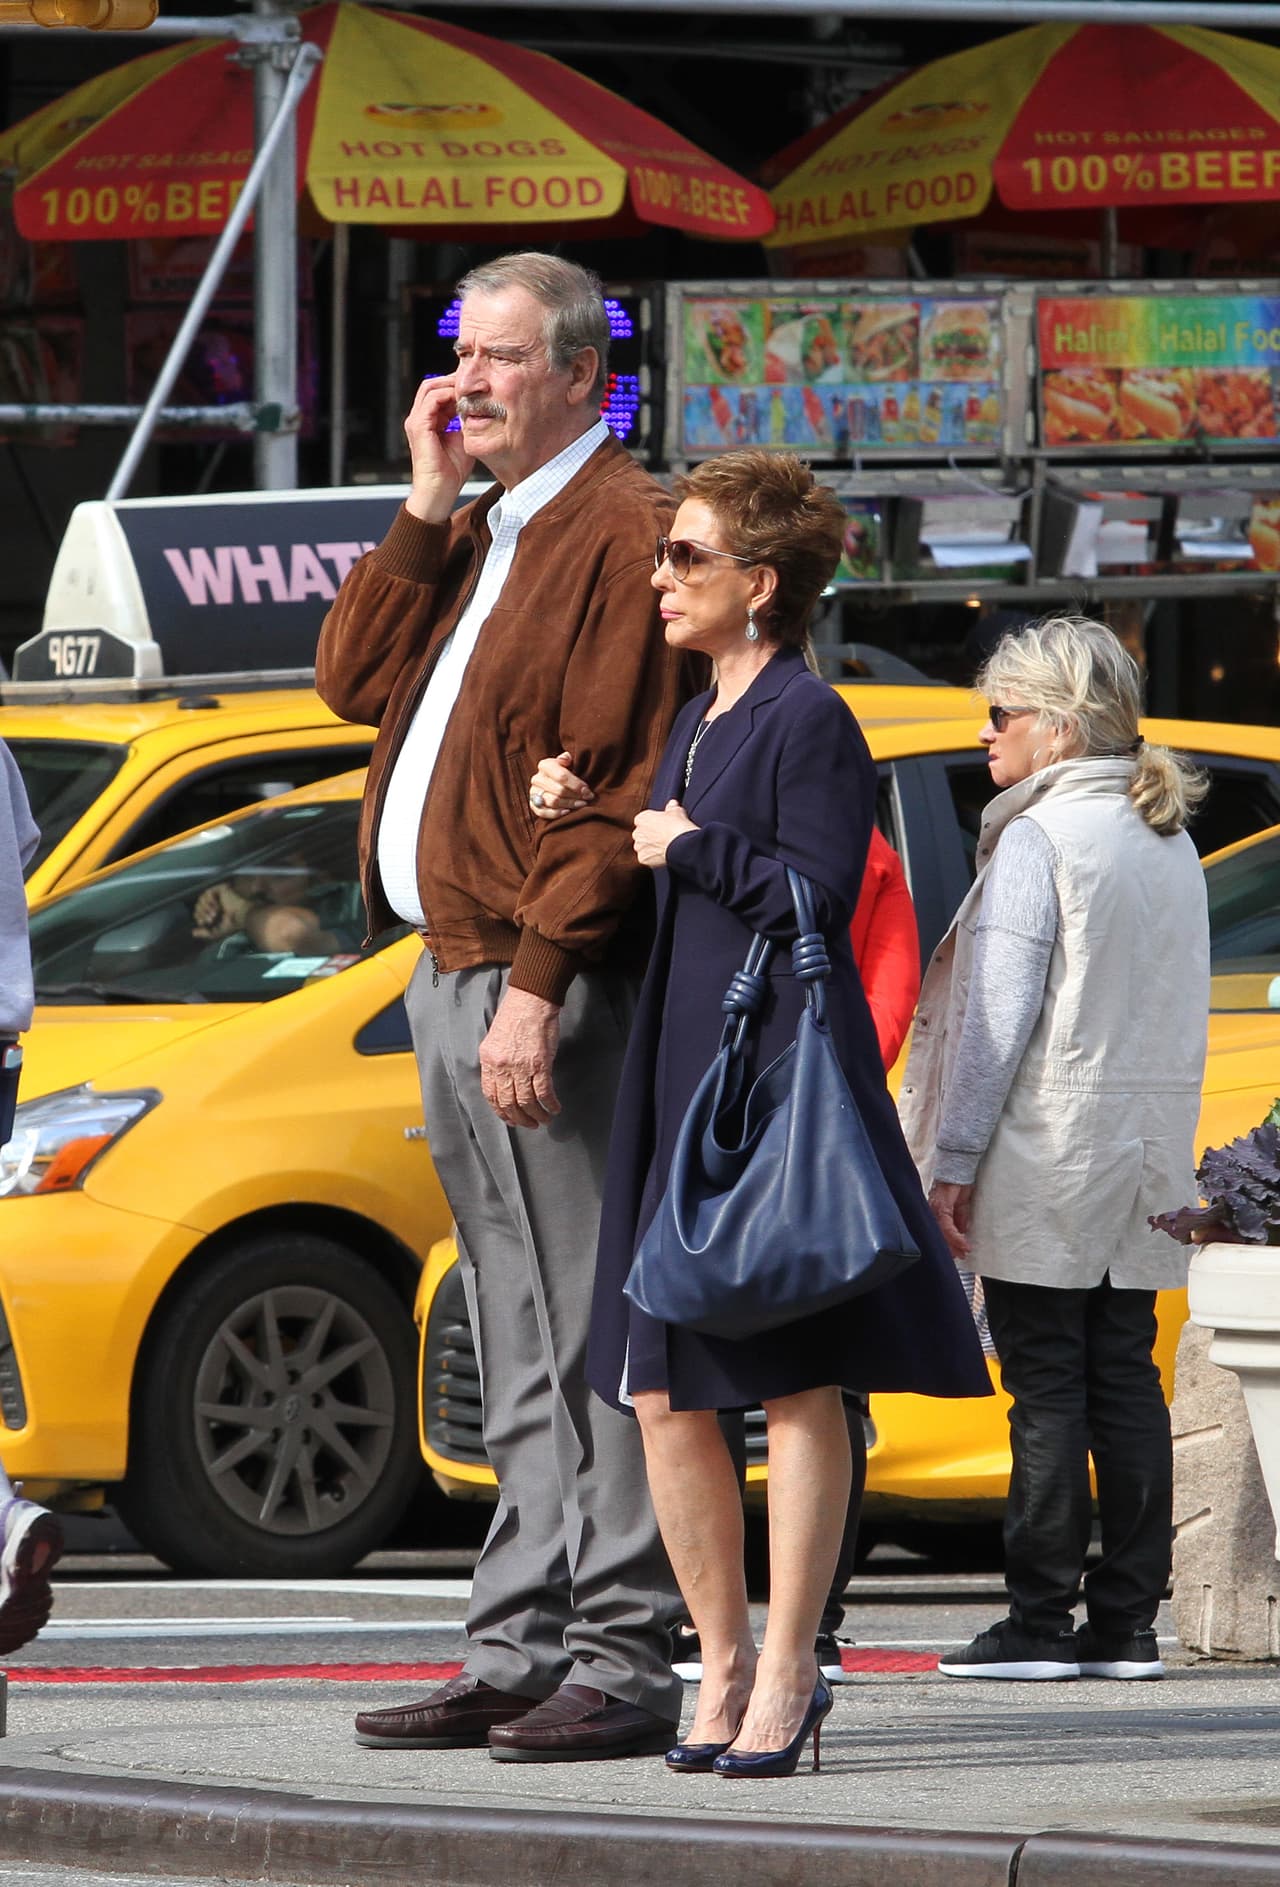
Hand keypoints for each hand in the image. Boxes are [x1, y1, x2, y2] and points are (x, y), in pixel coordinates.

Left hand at [192, 881, 252, 939]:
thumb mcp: (217, 932)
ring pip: (202, 898)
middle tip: (208, 919)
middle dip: (201, 913)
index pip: (201, 911)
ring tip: (213, 913)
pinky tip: (214, 906)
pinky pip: (208, 892)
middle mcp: (217, 902)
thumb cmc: (234, 924)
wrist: (243, 915)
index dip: (199, 916)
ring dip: (204, 907)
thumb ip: (205, 933)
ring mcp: (219, 895)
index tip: (202, 922)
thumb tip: (193, 932)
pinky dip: (208, 900)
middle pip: (200, 904)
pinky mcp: (221, 889)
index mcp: (217, 911)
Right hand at [403, 374, 475, 522]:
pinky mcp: (419, 426)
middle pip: (432, 385)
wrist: (439, 492)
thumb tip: (478, 408)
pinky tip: (464, 401)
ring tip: (470, 390)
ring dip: (451, 385)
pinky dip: (448, 395)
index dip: (455, 386)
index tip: (476, 387)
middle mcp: (419, 418)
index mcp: (428, 422)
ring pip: (430, 387)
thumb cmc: (451, 472)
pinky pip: (432, 400)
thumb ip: (466, 422)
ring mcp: (416, 421)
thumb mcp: (463, 439)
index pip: (438, 392)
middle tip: (474, 382)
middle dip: (452, 380)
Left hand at [479, 986, 561, 1128]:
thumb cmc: (515, 1014)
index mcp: (489, 1059)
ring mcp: (521, 1066)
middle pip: (508, 1102)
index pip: (490, 1094)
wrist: (532, 1000)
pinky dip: (550, 1104)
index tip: (510, 1118)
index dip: (501, 1111)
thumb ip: (497, 1061)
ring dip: (536, 1115)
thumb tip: (504, 1081)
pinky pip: (544, 1092)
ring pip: (527, 1101)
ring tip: (544, 1121)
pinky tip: (555, 1108)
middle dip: (519, 1119)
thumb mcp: (496, 1038)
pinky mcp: (540, 1064)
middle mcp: (502, 1066)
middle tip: (529, 1125)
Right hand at [529, 752, 593, 821]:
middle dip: (576, 796)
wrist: (554, 783)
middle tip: (587, 798)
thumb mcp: (567, 763)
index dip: (576, 785)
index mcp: (545, 765)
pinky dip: (556, 813)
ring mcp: (534, 792)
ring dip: (569, 804)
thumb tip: (566, 758)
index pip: (562, 776)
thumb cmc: (564, 773)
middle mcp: (537, 778)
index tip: (587, 790)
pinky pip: (543, 812)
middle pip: (559, 790)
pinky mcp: (533, 805)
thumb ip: (567, 759)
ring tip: (581, 804)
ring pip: (553, 801)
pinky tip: (568, 811)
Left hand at [633, 801, 696, 869]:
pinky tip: (663, 856)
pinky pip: (646, 858)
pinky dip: (653, 858)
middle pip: (641, 835)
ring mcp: (639, 846)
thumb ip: (672, 807)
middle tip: (663, 838)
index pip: (643, 821)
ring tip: (664, 848)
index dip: (653, 824)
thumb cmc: (678, 825)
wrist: (682, 844)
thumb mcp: (677, 811)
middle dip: (650, 836)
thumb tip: (672, 804)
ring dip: (650, 848)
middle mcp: (637, 832)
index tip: (661, 827)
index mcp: (641, 818)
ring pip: (643, 847)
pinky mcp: (643, 858)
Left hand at [928, 1180, 973, 1259]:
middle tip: (959, 1257)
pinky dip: (956, 1237)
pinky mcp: (941, 1207)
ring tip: (963, 1254)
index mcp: (935, 1211)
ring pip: (941, 1234)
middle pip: (937, 1235)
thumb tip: (961, 1232)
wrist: (958, 1169)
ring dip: (953, 1246)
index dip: (946, 1244)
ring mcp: (934, 1209)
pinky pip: (947, 1227)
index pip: (938, 1233)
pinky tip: (964, 1244)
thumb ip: (959, 1220)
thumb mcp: (961, 1207)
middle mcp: (932, 1211)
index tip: (955, 1254)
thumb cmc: (958, 1185)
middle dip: (949, 1249)